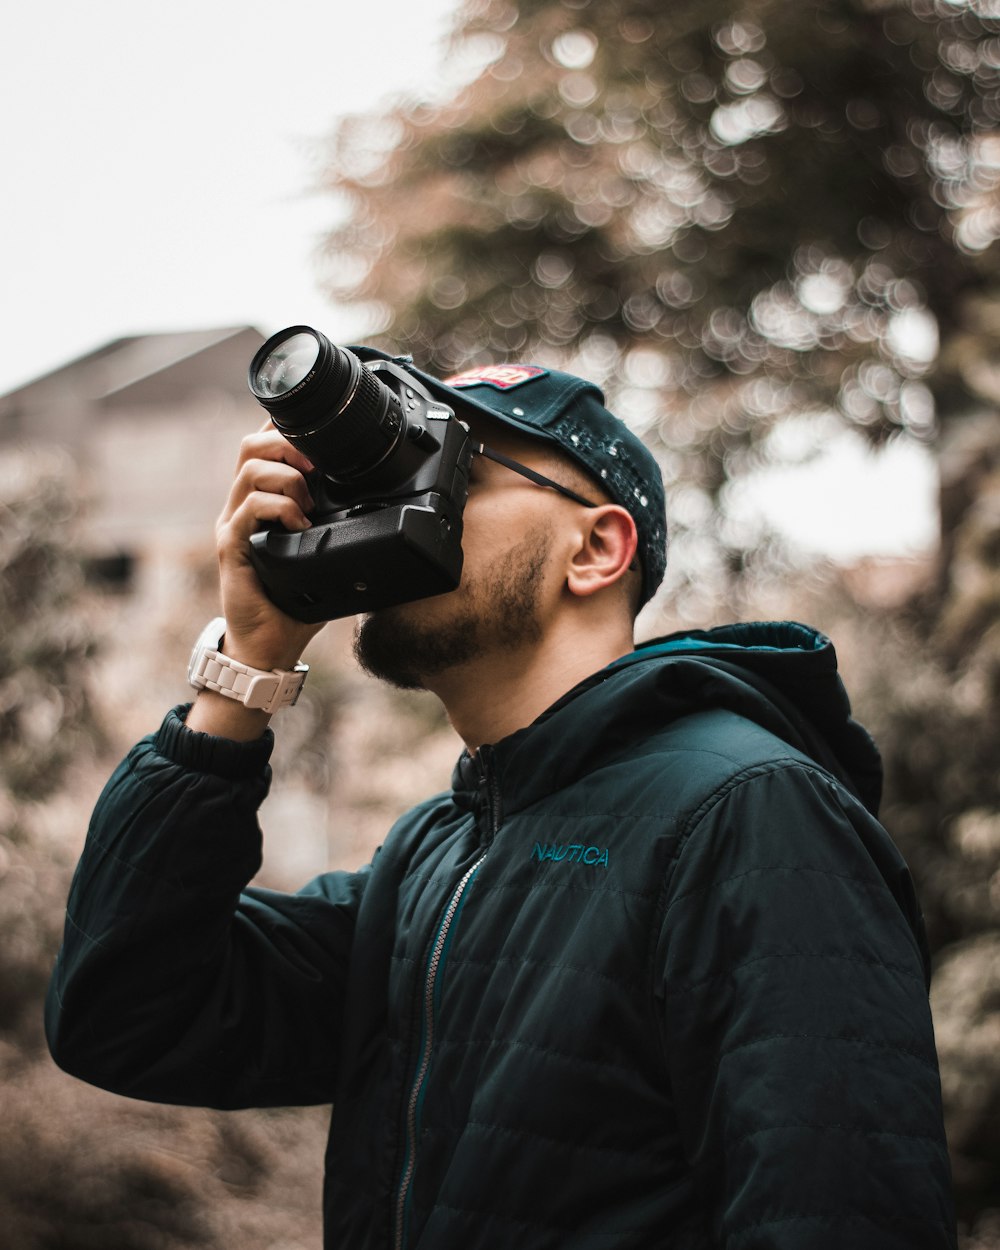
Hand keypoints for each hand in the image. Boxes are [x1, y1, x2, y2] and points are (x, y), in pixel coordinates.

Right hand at [213, 422, 324, 671]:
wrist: (267, 643)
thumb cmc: (295, 601)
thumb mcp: (323, 554)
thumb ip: (338, 525)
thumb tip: (383, 508)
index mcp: (261, 501)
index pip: (263, 445)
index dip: (284, 426)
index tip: (316, 431)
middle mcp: (242, 506)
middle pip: (250, 446)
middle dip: (286, 444)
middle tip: (316, 466)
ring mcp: (234, 524)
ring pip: (250, 471)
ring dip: (288, 479)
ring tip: (308, 504)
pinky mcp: (231, 546)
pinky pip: (249, 509)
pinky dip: (280, 509)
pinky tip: (299, 527)